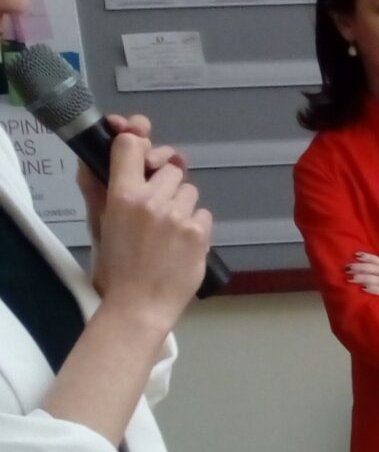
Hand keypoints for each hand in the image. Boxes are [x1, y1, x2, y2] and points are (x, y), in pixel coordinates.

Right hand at [89, 129, 209, 331]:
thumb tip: (119, 162)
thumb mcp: (103, 226)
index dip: (138, 146)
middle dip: (166, 184)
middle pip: (170, 168)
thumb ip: (110, 192)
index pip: (131, 146)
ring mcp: (178, 216)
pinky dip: (196, 227)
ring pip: (189, 190)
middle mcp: (151, 200)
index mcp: (122, 196)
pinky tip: (183, 245)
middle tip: (158, 209)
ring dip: (183, 205)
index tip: (143, 157)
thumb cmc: (116, 269)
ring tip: (170, 231)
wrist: (138, 305)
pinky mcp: (199, 233)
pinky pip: (203, 214)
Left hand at [347, 253, 378, 297]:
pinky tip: (363, 289)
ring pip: (378, 280)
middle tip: (349, 268)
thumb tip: (355, 260)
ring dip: (365, 278)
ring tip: (352, 279)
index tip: (356, 255)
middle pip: (377, 269)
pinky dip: (373, 289)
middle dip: (362, 267)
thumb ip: (372, 267)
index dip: (368, 257)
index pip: (378, 261)